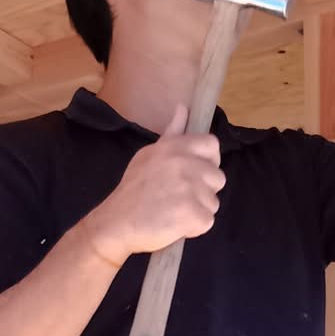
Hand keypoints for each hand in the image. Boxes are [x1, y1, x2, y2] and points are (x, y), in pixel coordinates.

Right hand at [82, 105, 224, 266]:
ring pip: (213, 202)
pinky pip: (207, 221)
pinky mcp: (192, 214)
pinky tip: (174, 225)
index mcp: (175, 147)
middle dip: (203, 191)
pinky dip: (194, 228)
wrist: (117, 223)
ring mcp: (190, 189)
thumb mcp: (149, 155)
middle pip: (218, 177)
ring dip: (198, 211)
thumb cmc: (133, 190)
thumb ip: (172, 133)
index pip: (212, 145)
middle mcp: (184, 164)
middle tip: (178, 198)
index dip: (208, 161)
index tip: (195, 174)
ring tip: (174, 212)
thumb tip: (184, 107)